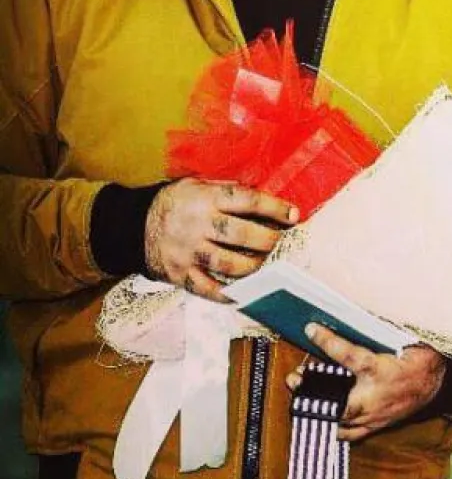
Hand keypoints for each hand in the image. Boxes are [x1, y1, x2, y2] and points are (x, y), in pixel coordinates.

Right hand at [144, 178, 297, 301]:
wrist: (131, 226)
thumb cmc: (173, 203)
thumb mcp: (196, 185)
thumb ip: (226, 189)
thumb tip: (262, 197)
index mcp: (205, 199)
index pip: (247, 201)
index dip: (274, 208)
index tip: (294, 215)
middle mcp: (198, 225)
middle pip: (241, 234)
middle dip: (268, 239)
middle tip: (279, 241)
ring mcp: (188, 252)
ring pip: (229, 264)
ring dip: (253, 265)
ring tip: (262, 262)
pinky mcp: (179, 274)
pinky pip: (207, 289)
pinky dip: (226, 294)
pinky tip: (240, 293)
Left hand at [289, 323, 446, 441]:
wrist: (437, 383)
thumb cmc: (419, 359)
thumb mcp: (404, 339)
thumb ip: (379, 332)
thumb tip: (355, 315)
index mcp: (380, 370)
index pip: (349, 354)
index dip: (328, 341)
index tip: (311, 330)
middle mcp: (373, 397)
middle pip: (334, 400)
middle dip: (310, 391)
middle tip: (294, 377)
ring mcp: (373, 416)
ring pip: (337, 420)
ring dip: (317, 409)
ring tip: (302, 397)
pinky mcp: (375, 426)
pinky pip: (350, 434)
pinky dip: (333, 427)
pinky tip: (322, 418)